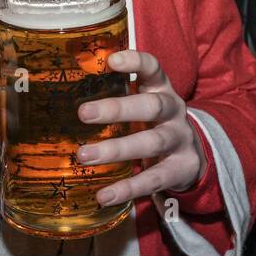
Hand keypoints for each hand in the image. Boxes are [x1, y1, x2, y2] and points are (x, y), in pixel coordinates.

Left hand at [74, 50, 206, 205]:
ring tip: (84, 155)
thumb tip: (63, 89)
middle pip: (151, 106)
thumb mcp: (141, 102)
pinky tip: (104, 195)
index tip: (110, 60)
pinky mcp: (181, 169)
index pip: (153, 68)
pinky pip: (154, 179)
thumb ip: (115, 93)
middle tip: (83, 113)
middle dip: (117, 109)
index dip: (135, 61)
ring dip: (116, 149)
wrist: (191, 154)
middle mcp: (174, 110)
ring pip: (151, 142)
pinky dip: (128, 188)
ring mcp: (180, 139)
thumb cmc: (153, 122)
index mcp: (161, 88)